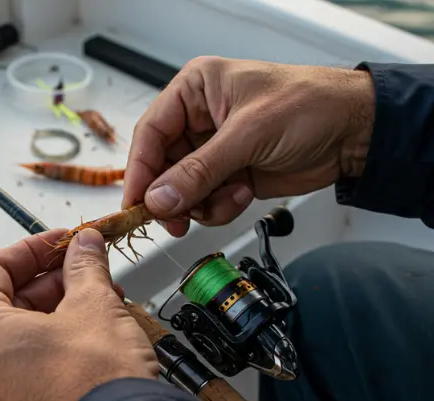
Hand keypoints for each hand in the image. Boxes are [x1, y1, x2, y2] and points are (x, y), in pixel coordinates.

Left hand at [0, 228, 157, 400]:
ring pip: (19, 337)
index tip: (60, 242)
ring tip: (97, 302)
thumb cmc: (97, 383)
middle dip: (50, 282)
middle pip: (5, 304)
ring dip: (56, 311)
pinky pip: (29, 366)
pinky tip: (90, 335)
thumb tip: (84, 246)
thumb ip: (83, 265)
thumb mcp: (93, 304)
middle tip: (84, 268)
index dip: (32, 249)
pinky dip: (54, 344)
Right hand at [122, 56, 374, 235]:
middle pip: (162, 167)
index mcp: (195, 90)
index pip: (151, 133)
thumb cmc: (310, 105)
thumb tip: (159, 199)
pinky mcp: (228, 175)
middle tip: (176, 219)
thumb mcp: (248, 134)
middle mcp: (198, 120)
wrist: (355, 132)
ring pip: (181, 190)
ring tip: (231, 195)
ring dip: (201, 203)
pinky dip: (219, 207)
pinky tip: (243, 194)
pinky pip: (205, 202)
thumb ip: (199, 170)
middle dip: (171, 195)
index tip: (136, 203)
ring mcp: (213, 151)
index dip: (140, 170)